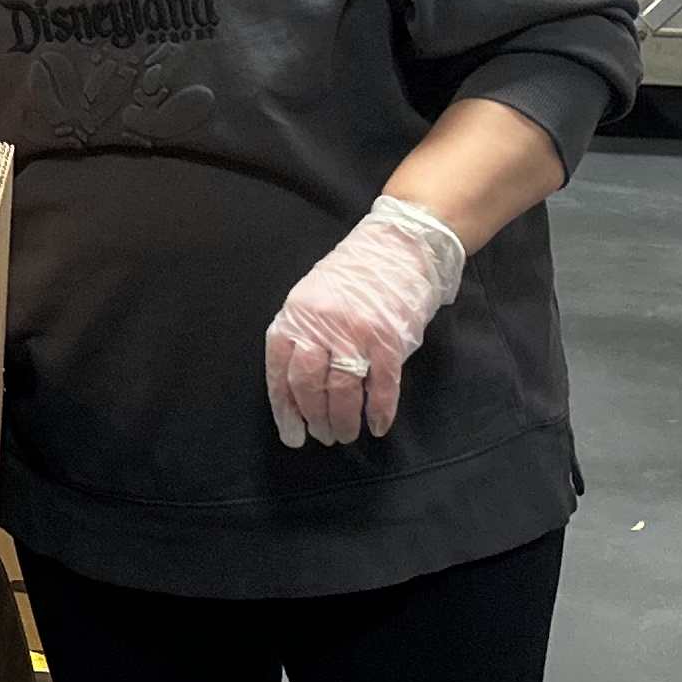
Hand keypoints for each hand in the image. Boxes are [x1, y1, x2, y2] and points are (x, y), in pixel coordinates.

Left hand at [264, 199, 466, 446]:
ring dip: (343, 421)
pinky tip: (378, 426)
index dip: (285, 408)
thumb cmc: (355, 276)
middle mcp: (321, 324)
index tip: (293, 434)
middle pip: (308, 385)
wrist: (401, 246)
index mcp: (296, 314)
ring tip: (346, 434)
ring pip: (342, 391)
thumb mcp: (313, 297)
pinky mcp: (389, 339)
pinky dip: (380, 412)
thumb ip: (303, 335)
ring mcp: (356, 332)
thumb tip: (299, 389)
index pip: (279, 370)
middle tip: (324, 435)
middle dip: (315, 418)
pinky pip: (382, 387)